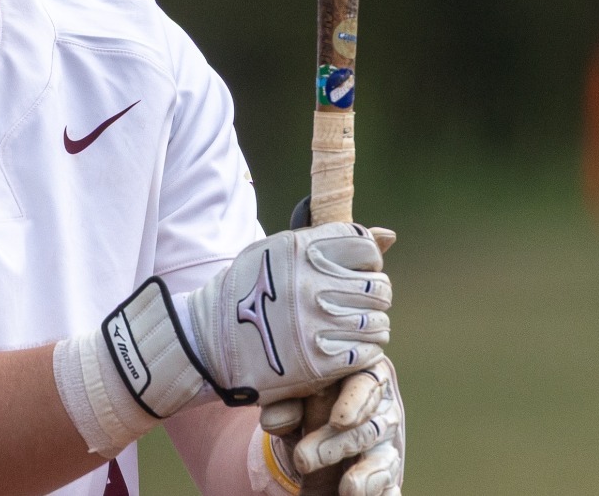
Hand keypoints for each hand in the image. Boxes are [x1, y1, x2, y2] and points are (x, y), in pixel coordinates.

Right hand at [184, 223, 392, 404]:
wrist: (207, 341)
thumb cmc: (248, 289)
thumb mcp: (280, 250)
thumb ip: (334, 241)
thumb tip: (391, 235)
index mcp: (301, 250)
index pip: (366, 249)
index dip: (367, 262)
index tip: (355, 272)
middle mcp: (311, 285)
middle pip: (377, 288)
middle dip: (373, 296)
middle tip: (356, 304)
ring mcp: (315, 326)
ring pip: (378, 323)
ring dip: (370, 325)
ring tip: (350, 328)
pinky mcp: (318, 363)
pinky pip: (367, 353)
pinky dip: (363, 350)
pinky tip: (345, 347)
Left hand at [252, 359, 404, 495]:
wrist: (308, 446)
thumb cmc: (303, 408)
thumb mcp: (290, 403)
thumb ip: (282, 404)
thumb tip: (274, 418)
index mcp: (360, 379)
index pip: (366, 383)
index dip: (356, 401)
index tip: (339, 421)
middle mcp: (380, 413)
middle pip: (368, 427)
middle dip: (338, 445)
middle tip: (304, 459)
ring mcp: (385, 449)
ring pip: (383, 461)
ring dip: (365, 477)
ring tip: (347, 489)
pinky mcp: (384, 480)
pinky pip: (389, 489)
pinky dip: (381, 494)